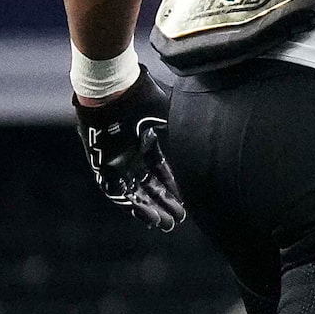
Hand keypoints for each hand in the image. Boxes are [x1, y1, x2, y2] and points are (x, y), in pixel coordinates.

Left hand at [74, 70, 183, 231]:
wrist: (115, 90)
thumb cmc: (143, 97)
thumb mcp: (172, 116)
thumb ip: (186, 129)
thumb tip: (212, 136)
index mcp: (143, 140)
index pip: (158, 169)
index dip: (172, 186)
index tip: (185, 201)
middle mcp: (128, 152)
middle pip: (146, 184)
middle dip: (163, 202)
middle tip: (178, 219)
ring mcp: (114, 159)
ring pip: (132, 191)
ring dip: (148, 208)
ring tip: (165, 224)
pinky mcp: (102, 165)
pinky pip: (115, 191)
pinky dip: (130, 204)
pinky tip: (147, 215)